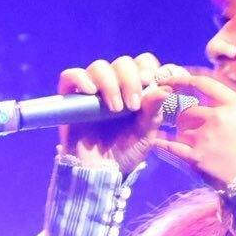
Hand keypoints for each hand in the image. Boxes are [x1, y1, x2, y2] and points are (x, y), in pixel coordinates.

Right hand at [56, 51, 168, 174]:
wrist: (101, 173)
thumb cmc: (125, 153)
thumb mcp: (145, 134)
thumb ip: (154, 112)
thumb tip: (164, 89)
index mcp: (135, 89)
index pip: (142, 63)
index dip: (148, 68)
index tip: (149, 82)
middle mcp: (114, 85)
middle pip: (122, 63)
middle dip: (130, 80)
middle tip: (132, 106)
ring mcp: (91, 90)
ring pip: (99, 67)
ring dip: (110, 84)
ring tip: (115, 109)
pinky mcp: (70, 98)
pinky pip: (70, 76)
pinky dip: (80, 78)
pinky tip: (91, 92)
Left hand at [148, 55, 235, 187]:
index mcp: (234, 104)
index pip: (203, 83)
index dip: (184, 79)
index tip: (172, 79)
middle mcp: (218, 118)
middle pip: (187, 108)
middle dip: (180, 111)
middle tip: (176, 116)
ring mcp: (206, 139)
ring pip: (180, 127)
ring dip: (178, 130)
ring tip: (179, 135)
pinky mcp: (198, 159)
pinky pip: (172, 147)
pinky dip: (163, 144)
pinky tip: (157, 142)